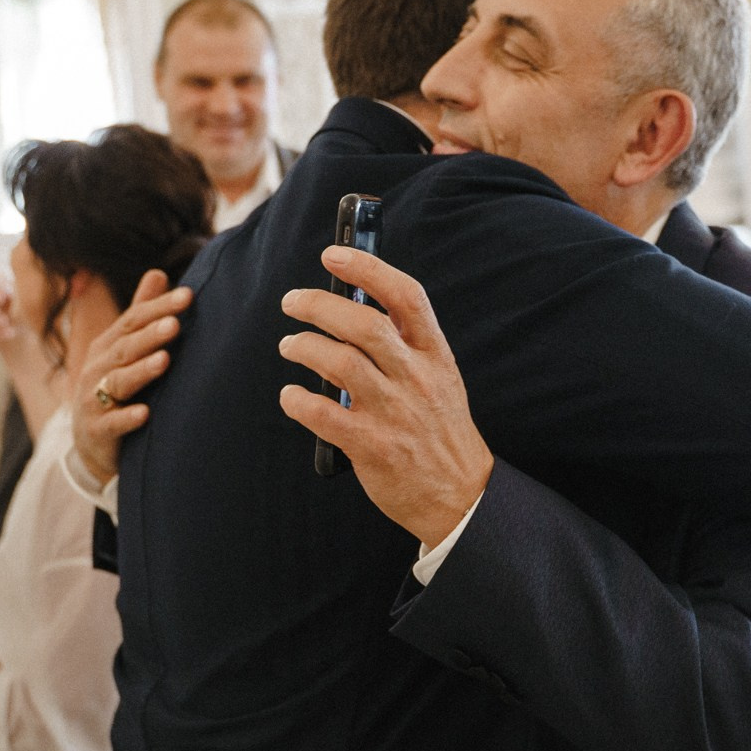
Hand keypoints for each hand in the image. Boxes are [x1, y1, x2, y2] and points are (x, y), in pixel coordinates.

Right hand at [73, 269, 193, 486]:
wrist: (91, 442)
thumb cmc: (115, 387)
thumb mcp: (124, 348)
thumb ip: (141, 313)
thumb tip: (159, 272)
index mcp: (107, 346)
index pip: (133, 321)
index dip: (158, 307)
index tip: (188, 296)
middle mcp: (97, 369)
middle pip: (125, 348)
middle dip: (150, 335)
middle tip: (176, 324)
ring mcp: (93, 400)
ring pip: (118, 382)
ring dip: (140, 371)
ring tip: (164, 361)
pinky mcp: (97, 431)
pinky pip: (111, 423)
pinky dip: (127, 418)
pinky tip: (146, 414)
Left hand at [276, 246, 493, 549]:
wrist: (461, 495)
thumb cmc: (440, 431)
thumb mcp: (439, 378)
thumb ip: (405, 346)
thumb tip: (353, 307)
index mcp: (435, 355)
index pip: (406, 297)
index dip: (368, 269)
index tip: (334, 255)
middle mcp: (416, 378)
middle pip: (363, 324)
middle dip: (318, 305)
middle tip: (292, 302)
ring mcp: (394, 413)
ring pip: (339, 363)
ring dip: (303, 347)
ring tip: (289, 346)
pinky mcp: (372, 446)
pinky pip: (323, 414)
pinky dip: (298, 400)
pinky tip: (291, 396)